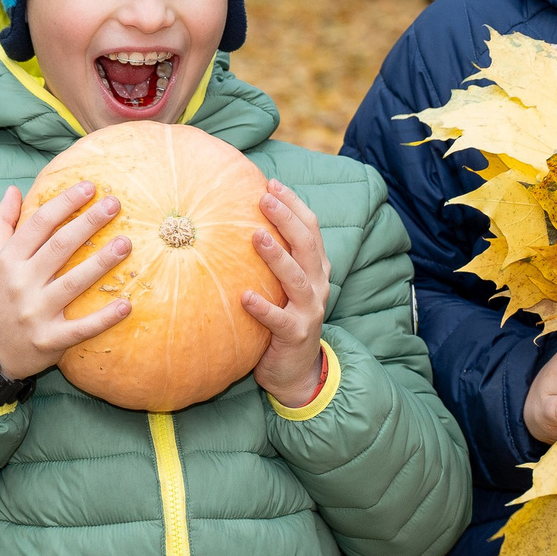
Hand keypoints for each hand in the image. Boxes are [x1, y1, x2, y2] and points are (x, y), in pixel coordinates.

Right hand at [0, 182, 133, 380]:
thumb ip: (0, 224)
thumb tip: (14, 190)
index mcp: (7, 261)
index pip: (39, 224)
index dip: (65, 203)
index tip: (89, 187)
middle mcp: (21, 284)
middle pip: (60, 247)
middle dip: (89, 223)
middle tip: (115, 204)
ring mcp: (36, 313)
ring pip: (74, 283)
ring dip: (102, 262)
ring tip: (126, 244)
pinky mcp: (49, 340)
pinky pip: (82, 328)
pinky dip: (104, 318)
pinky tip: (127, 305)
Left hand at [244, 180, 332, 408]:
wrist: (296, 371)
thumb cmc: (282, 320)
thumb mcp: (282, 286)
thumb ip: (273, 259)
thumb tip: (238, 222)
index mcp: (316, 269)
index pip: (310, 229)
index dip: (293, 205)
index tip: (271, 183)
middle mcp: (317, 285)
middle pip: (307, 245)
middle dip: (287, 219)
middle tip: (264, 198)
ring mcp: (309, 311)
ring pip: (297, 278)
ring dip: (277, 256)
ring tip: (256, 236)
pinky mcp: (295, 335)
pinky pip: (279, 320)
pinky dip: (263, 307)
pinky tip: (244, 296)